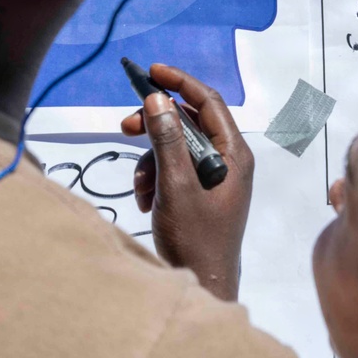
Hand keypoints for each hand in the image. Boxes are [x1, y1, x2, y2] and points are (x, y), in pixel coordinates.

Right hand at [120, 64, 252, 301]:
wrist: (202, 285)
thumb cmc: (195, 239)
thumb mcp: (176, 185)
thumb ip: (167, 140)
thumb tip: (157, 100)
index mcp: (233, 154)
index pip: (209, 102)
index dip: (180, 83)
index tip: (151, 72)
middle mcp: (227, 161)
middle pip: (188, 123)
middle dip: (155, 127)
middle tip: (124, 127)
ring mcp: (214, 178)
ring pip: (174, 148)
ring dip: (150, 163)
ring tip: (142, 190)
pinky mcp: (199, 193)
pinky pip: (172, 170)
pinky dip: (154, 180)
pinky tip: (147, 203)